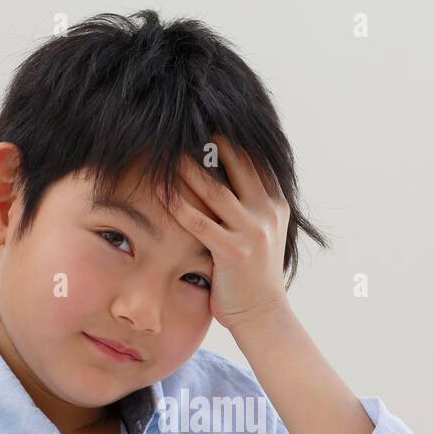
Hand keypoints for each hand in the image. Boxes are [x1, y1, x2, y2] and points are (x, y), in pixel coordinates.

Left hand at [161, 133, 291, 330]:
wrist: (262, 315)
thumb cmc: (251, 275)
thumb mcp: (258, 232)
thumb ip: (246, 204)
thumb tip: (219, 177)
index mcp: (275, 202)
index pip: (253, 156)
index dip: (230, 134)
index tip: (203, 118)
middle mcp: (268, 211)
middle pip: (237, 161)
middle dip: (208, 140)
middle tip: (179, 123)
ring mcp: (253, 230)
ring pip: (214, 188)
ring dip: (186, 167)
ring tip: (163, 149)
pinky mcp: (234, 250)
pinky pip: (199, 220)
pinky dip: (177, 203)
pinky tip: (159, 191)